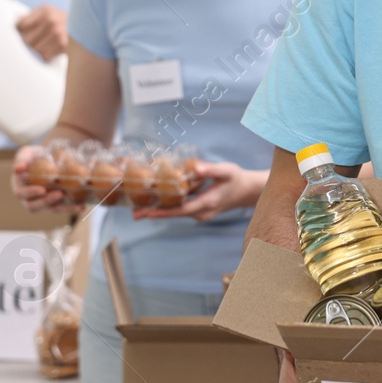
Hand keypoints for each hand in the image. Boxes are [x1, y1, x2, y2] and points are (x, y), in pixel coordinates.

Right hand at [10, 144, 83, 213]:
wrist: (51, 158)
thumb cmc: (36, 155)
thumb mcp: (28, 152)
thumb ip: (21, 158)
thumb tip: (17, 169)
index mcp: (19, 186)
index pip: (21, 193)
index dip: (30, 193)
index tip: (42, 189)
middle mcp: (29, 198)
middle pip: (34, 206)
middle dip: (47, 202)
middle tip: (60, 194)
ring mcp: (44, 202)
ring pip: (51, 209)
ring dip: (63, 208)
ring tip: (75, 204)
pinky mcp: (56, 204)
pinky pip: (63, 208)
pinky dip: (73, 208)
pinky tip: (82, 206)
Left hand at [16, 5, 68, 61]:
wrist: (84, 27)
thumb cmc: (60, 21)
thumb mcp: (48, 12)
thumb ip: (31, 16)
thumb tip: (13, 22)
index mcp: (45, 10)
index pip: (22, 25)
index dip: (21, 31)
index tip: (24, 32)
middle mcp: (51, 20)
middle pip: (27, 39)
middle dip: (30, 41)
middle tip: (36, 39)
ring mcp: (57, 33)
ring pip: (35, 49)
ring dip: (39, 49)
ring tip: (46, 43)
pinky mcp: (63, 45)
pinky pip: (44, 56)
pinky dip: (47, 55)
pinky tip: (52, 49)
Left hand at [133, 162, 266, 221]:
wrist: (247, 191)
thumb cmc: (236, 178)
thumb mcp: (226, 170)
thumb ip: (211, 169)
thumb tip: (196, 168)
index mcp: (207, 203)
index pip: (181, 210)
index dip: (163, 212)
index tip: (147, 213)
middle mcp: (202, 213)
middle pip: (175, 214)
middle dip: (155, 213)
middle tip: (134, 214)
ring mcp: (201, 214)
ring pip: (177, 212)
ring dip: (160, 210)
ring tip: (139, 209)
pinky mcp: (199, 211)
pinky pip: (181, 209)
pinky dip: (169, 206)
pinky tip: (157, 201)